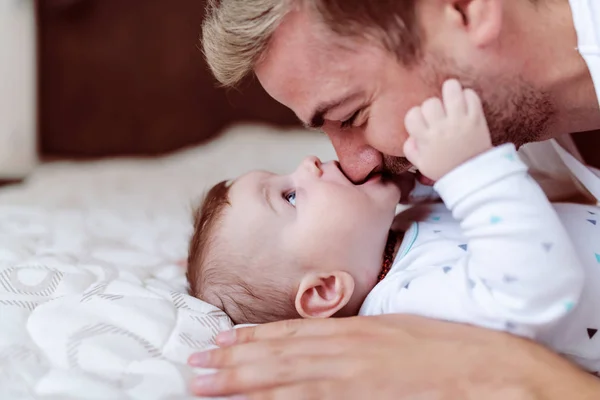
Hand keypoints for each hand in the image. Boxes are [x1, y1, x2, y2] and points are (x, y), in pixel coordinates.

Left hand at [187, 314, 599, 398]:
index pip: (292, 332)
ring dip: (244, 380)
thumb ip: (358, 340)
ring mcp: (355, 377)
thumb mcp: (397, 332)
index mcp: (356, 329)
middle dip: (234, 360)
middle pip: (280, 354)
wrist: (489, 368)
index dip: (254, 338)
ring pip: (288, 377)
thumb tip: (327, 348)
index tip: (221, 340)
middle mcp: (348, 349)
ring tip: (207, 381)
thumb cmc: (447, 348)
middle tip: (195, 364)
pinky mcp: (367, 398)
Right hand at [403, 79, 492, 180]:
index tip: (422, 121)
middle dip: (433, 105)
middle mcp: (441, 129)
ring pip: (451, 90)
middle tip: (439, 112)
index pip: (412, 115)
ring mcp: (460, 122)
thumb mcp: (421, 164)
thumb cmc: (445, 168)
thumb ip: (410, 149)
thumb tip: (410, 135)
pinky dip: (467, 96)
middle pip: (430, 102)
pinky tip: (465, 103)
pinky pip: (471, 96)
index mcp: (426, 139)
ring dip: (449, 90)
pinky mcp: (476, 118)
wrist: (473, 175)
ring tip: (450, 95)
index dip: (416, 115)